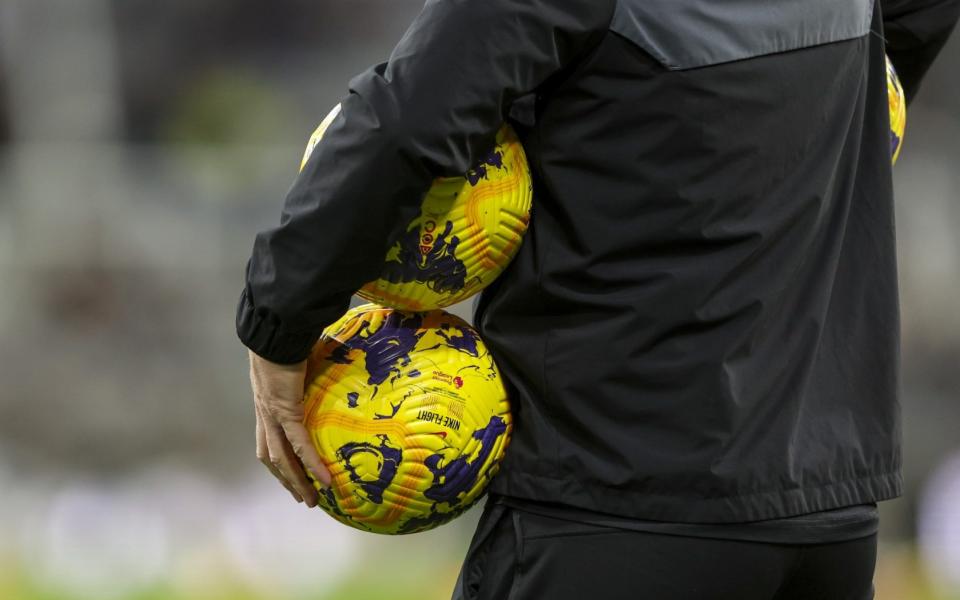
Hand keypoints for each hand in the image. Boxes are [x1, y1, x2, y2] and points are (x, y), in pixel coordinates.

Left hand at [249, 349, 331, 506]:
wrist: (275, 333)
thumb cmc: (286, 340)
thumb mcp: (294, 362)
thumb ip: (307, 370)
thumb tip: (329, 360)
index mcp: (265, 405)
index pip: (268, 443)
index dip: (278, 464)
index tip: (291, 478)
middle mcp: (265, 415)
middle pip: (272, 459)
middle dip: (287, 481)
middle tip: (304, 499)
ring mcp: (273, 416)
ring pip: (282, 460)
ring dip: (296, 482)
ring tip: (312, 500)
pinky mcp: (286, 412)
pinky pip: (300, 445)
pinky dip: (311, 464)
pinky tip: (325, 479)